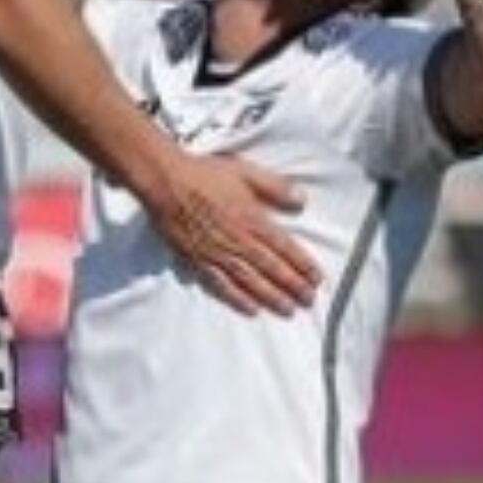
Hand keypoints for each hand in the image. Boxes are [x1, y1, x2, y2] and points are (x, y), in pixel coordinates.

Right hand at [139, 150, 318, 314]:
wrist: (165, 182)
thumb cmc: (206, 174)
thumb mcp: (247, 172)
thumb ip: (276, 187)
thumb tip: (302, 200)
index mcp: (253, 220)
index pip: (285, 248)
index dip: (303, 265)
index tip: (317, 279)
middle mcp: (238, 241)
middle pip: (271, 269)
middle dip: (293, 287)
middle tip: (309, 301)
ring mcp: (217, 254)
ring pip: (250, 282)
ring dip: (271, 298)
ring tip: (288, 310)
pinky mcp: (197, 261)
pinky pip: (221, 285)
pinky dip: (237, 299)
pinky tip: (251, 310)